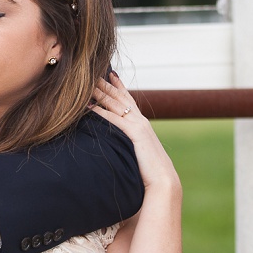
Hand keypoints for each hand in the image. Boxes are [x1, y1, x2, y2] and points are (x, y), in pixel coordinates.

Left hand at [90, 75, 177, 192]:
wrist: (163, 181)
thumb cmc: (149, 170)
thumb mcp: (138, 151)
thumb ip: (129, 142)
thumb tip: (117, 142)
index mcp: (141, 125)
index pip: (128, 100)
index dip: (119, 86)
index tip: (110, 73)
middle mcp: (141, 121)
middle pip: (121, 97)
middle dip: (106, 84)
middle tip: (93, 71)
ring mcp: (139, 127)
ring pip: (117, 105)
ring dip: (101, 94)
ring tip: (88, 83)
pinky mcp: (135, 135)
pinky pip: (115, 120)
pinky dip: (102, 112)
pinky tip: (90, 107)